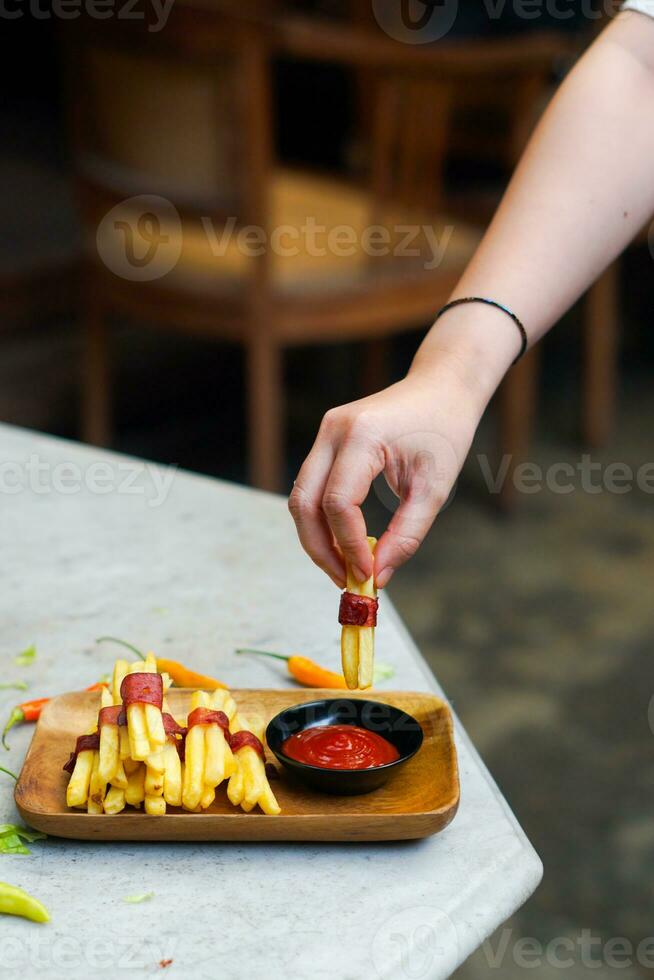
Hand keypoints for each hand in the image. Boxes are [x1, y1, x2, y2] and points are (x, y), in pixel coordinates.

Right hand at [288, 349, 495, 589]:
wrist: (441, 388)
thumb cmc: (444, 433)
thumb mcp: (434, 488)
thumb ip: (406, 534)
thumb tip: (378, 576)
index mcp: (362, 436)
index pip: (337, 502)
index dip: (347, 545)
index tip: (368, 576)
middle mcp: (333, 431)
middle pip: (303, 502)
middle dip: (320, 549)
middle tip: (346, 581)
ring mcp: (325, 433)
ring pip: (300, 498)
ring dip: (317, 538)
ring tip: (346, 567)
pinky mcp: (326, 441)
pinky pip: (311, 488)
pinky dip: (322, 521)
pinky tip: (345, 543)